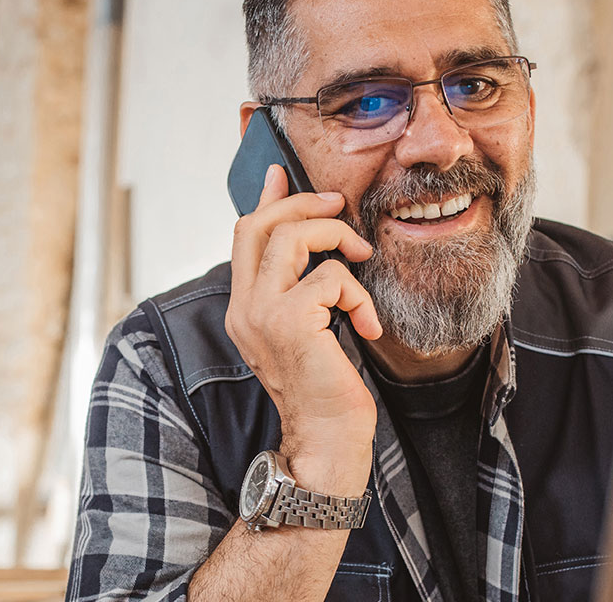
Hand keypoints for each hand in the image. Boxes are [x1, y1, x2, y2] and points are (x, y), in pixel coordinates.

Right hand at [226, 165, 381, 494]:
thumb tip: (317, 250)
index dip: (265, 199)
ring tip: (360, 259)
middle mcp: (244, 307)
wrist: (326, 439)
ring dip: (336, 237)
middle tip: (340, 205)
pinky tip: (368, 324)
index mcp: (245, 307)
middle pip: (259, 225)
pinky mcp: (290, 322)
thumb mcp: (308, 330)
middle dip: (304, 205)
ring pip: (291, 237)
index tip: (280, 173)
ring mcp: (262, 314)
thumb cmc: (326, 389)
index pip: (244, 236)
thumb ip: (302, 289)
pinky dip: (358, 293)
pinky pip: (330, 277)